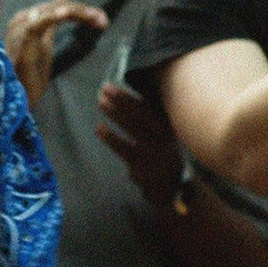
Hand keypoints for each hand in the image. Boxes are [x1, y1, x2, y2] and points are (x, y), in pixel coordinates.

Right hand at [5, 0, 107, 106]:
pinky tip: (69, 13)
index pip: (57, 5)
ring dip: (79, 12)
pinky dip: (57, 15)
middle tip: (103, 20)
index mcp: (27, 19)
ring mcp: (22, 25)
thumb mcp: (43, 48)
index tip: (100, 20)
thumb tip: (64, 15)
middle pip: (59, 4)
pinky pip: (42, 21)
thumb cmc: (28, 76)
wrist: (16, 96)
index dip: (81, 9)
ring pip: (55, 8)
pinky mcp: (24, 35)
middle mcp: (23, 17)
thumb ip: (50, 30)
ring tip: (97, 19)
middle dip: (84, 10)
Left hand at [96, 81, 187, 203]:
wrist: (168, 180)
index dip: (126, 95)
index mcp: (165, 124)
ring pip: (132, 128)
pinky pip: (124, 149)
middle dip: (121, 99)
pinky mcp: (141, 164)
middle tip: (104, 88)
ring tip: (101, 102)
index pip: (145, 106)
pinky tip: (99, 127)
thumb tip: (121, 90)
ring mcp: (152, 151)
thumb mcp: (158, 128)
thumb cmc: (158, 145)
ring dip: (115, 113)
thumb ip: (145, 110)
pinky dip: (110, 138)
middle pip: (139, 114)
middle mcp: (161, 136)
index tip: (109, 86)